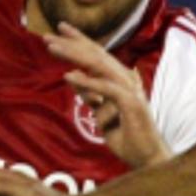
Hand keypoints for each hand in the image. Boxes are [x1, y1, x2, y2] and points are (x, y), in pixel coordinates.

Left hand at [45, 22, 170, 168]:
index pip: (97, 56)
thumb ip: (91, 96)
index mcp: (120, 81)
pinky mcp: (131, 103)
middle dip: (71, 43)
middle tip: (47, 36)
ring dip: (74, 55)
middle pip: (96, 55)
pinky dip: (87, 82)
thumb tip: (73, 76)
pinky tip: (69, 76)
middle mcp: (126, 81)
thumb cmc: (128, 139)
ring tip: (52, 48)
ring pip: (99, 66)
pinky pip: (106, 89)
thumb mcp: (102, 114)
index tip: (56, 36)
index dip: (77, 43)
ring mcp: (130, 90)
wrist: (148, 159)